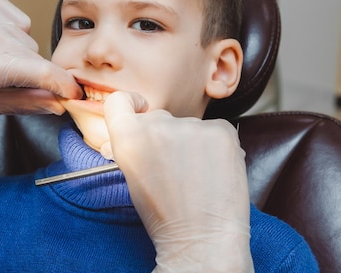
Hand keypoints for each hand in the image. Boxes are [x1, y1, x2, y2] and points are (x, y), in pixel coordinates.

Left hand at [0, 0, 82, 114]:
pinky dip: (11, 31)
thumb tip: (59, 104)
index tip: (75, 93)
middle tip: (2, 74)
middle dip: (29, 69)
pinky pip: (19, 19)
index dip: (65, 85)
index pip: (43, 73)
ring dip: (18, 49)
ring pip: (29, 38)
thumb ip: (25, 104)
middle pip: (37, 56)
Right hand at [104, 91, 253, 272]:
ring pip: (190, 126)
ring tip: (198, 177)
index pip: (119, 100)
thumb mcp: (133, 177)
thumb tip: (134, 129)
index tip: (140, 109)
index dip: (130, 103)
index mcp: (129, 137)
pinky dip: (217, 147)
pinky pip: (216, 130)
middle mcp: (158, 125)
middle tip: (175, 168)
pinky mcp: (222, 131)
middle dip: (167, 137)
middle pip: (160, 117)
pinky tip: (214, 172)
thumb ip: (132, 146)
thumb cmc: (165, 215)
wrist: (202, 239)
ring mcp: (192, 126)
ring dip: (194, 144)